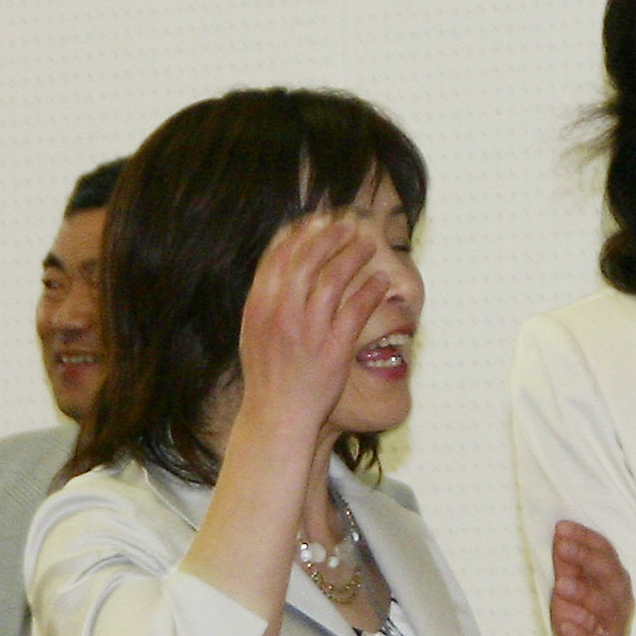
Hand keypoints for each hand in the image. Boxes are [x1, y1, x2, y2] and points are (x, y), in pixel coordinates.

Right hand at [236, 214, 388, 436]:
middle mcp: (282, 313)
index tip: (317, 220)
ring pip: (334, 278)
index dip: (301, 232)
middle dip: (331, 236)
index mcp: (259, 306)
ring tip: (368, 245)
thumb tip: (278, 265)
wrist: (277, 415)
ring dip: (354, 256)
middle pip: (308, 259)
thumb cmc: (268, 375)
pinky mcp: (334, 348)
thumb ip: (265, 299)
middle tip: (349, 225)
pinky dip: (371, 290)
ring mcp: (308, 330)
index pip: (279, 255)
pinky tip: (382, 281)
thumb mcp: (253, 331)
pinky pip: (356, 309)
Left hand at [550, 521, 632, 635]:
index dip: (585, 538)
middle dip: (586, 558)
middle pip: (611, 574)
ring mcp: (615, 628)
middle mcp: (620, 601)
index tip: (562, 527)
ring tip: (560, 585)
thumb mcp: (567, 594)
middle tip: (562, 546)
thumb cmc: (580, 628)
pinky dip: (581, 632)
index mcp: (613, 582)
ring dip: (584, 593)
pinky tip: (565, 624)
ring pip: (607, 606)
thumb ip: (566, 567)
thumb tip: (558, 535)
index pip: (606, 553)